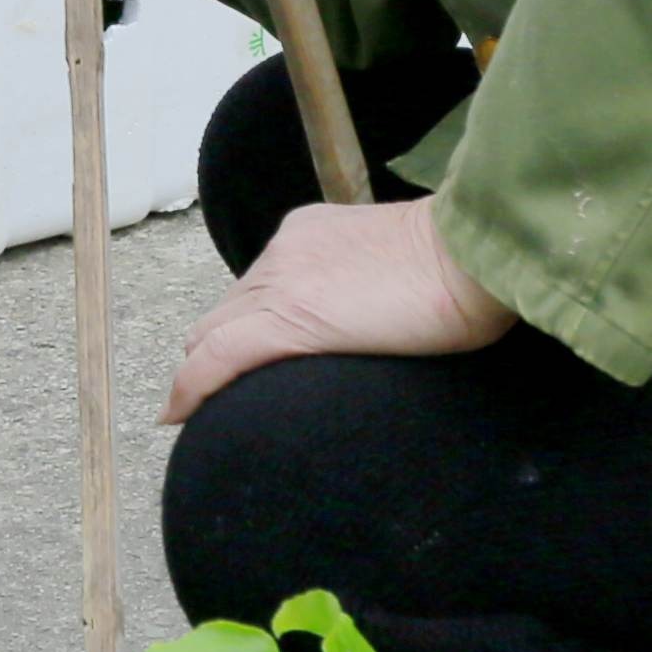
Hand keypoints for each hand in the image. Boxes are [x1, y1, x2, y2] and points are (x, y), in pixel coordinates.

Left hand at [164, 199, 515, 419]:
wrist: (472, 257)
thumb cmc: (464, 270)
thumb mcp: (401, 268)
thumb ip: (368, 287)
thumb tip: (371, 319)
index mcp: (309, 235)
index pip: (257, 288)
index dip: (242, 327)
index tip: (240, 362)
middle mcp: (283, 253)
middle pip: (226, 312)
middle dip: (214, 353)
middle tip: (216, 397)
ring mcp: (280, 284)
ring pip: (214, 334)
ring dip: (206, 372)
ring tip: (200, 411)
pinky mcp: (285, 321)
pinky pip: (217, 358)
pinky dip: (192, 388)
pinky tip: (179, 415)